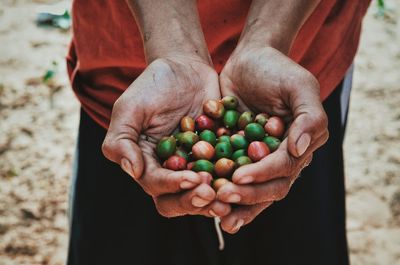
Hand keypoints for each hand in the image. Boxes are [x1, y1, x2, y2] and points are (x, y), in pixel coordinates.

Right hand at [102, 56, 230, 217]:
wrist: (184, 67)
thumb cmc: (152, 85)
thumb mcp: (129, 108)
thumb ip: (121, 140)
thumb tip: (133, 171)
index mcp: (147, 164)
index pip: (156, 185)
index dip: (173, 186)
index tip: (192, 179)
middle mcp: (171, 171)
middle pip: (180, 199)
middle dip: (195, 200)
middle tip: (212, 193)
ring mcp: (196, 166)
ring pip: (205, 193)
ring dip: (218, 198)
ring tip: (232, 193)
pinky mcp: (218, 157)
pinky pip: (228, 173)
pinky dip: (237, 178)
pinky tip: (250, 175)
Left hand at [217, 46, 327, 232]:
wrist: (249, 59)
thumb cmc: (277, 69)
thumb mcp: (299, 86)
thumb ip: (309, 117)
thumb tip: (300, 150)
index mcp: (300, 145)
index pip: (284, 168)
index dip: (263, 176)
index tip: (239, 178)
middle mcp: (282, 158)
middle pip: (268, 187)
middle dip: (246, 196)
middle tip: (221, 198)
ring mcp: (259, 159)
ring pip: (250, 190)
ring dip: (233, 203)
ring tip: (213, 212)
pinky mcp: (237, 155)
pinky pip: (229, 176)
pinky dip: (217, 187)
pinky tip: (201, 196)